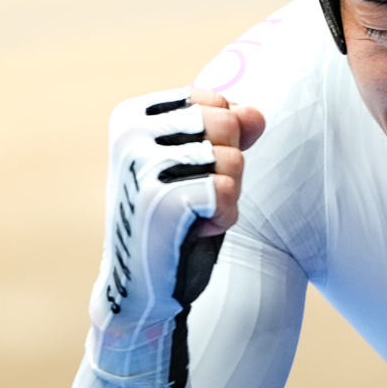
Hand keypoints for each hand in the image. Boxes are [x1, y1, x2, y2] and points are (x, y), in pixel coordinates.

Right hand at [87, 86, 264, 387]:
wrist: (139, 287)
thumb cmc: (172, 220)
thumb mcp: (199, 163)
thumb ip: (228, 128)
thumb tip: (255, 114)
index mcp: (133, 115)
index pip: (215, 101)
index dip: (221, 141)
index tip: (190, 172)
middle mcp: (131, 132)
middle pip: (227, 124)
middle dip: (228, 166)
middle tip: (195, 198)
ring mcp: (142, 165)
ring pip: (232, 158)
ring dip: (226, 195)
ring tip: (193, 215)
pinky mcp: (160, 199)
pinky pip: (226, 191)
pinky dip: (223, 217)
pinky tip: (194, 231)